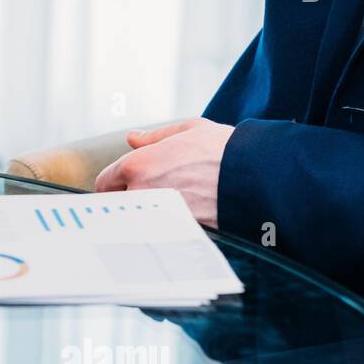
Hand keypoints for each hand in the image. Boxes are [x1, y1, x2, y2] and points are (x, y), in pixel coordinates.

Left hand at [94, 119, 234, 227]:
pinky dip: (165, 227)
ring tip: (171, 205)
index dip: (114, 183)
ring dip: (146, 215)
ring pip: (138, 220)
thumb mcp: (189, 130)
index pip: (105, 184)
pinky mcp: (176, 233)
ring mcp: (158, 216)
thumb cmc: (225, 149)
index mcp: (138, 166)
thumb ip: (155, 136)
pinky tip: (182, 217)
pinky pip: (160, 231)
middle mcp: (142, 193)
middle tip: (150, 193)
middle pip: (119, 205)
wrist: (258, 177)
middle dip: (128, 200)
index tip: (125, 184)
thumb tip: (132, 138)